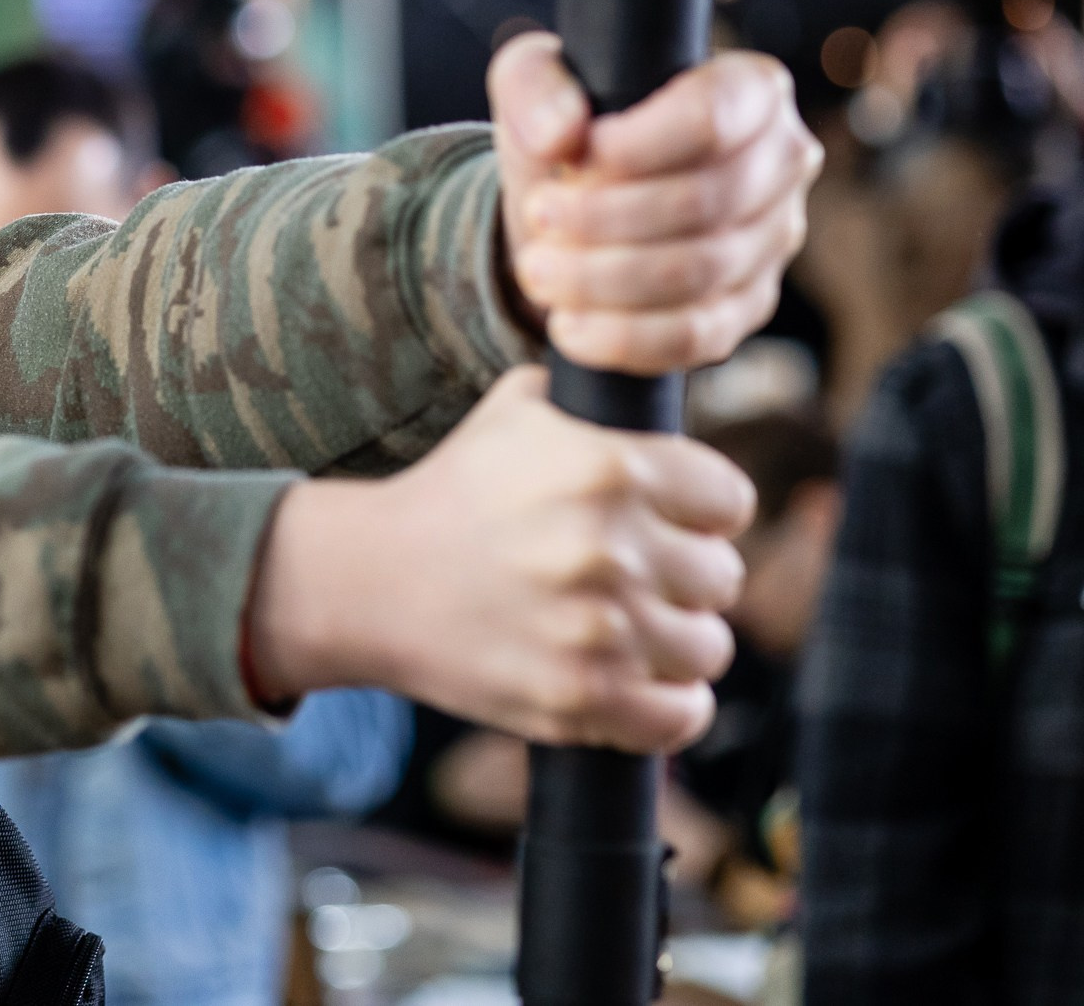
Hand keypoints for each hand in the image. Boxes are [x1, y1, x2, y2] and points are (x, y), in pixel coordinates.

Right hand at [245, 368, 754, 751]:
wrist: (371, 580)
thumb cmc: (453, 493)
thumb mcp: (516, 413)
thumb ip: (597, 398)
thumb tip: (655, 386)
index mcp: (607, 468)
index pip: (730, 501)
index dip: (703, 512)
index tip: (671, 522)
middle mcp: (609, 548)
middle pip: (721, 578)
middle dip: (683, 578)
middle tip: (636, 577)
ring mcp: (596, 631)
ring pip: (706, 649)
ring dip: (674, 643)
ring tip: (630, 629)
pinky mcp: (578, 699)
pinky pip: (679, 715)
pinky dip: (665, 705)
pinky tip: (632, 681)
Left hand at [491, 33, 821, 373]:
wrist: (567, 208)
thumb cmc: (567, 132)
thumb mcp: (533, 84)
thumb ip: (534, 87)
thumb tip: (560, 133)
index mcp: (749, 90)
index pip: (714, 116)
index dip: (640, 145)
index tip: (577, 157)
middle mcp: (779, 163)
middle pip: (703, 201)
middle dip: (604, 217)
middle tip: (540, 216)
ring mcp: (771, 241)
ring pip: (697, 273)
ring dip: (602, 278)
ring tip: (539, 267)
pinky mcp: (746, 307)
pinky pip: (695, 336)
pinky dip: (623, 337)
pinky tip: (570, 325)